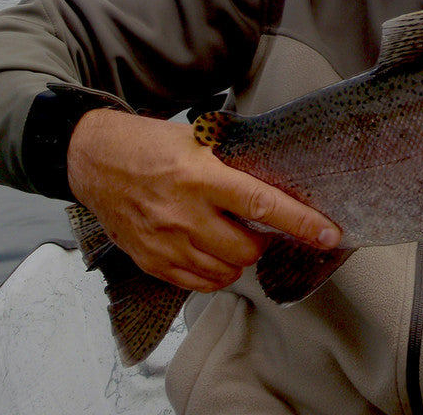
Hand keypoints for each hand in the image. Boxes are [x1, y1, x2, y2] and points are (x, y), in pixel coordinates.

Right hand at [66, 110, 340, 291]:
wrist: (94, 160)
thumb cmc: (149, 145)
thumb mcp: (197, 139)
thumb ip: (233, 161)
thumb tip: (278, 179)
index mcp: (200, 175)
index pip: (262, 204)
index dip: (300, 222)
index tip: (329, 233)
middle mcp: (183, 212)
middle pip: (247, 248)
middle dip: (263, 240)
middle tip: (258, 225)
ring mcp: (165, 242)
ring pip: (227, 271)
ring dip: (240, 257)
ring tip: (231, 235)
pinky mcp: (151, 261)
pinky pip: (200, 284)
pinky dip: (216, 273)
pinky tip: (212, 252)